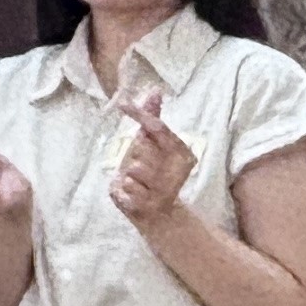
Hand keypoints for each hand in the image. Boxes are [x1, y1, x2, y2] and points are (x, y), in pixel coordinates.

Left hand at [108, 88, 194, 224]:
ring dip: (128, 174)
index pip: (158, 128)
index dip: (139, 114)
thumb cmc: (152, 173)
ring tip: (138, 182)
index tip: (122, 103)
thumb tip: (154, 91)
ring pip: (134, 167)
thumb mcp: (152, 145)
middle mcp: (178, 169)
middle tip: (140, 166)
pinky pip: (125, 186)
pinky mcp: (150, 203)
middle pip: (141, 147)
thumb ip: (153, 119)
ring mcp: (165, 188)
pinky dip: (124, 189)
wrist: (157, 213)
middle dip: (135, 155)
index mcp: (183, 152)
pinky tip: (134, 194)